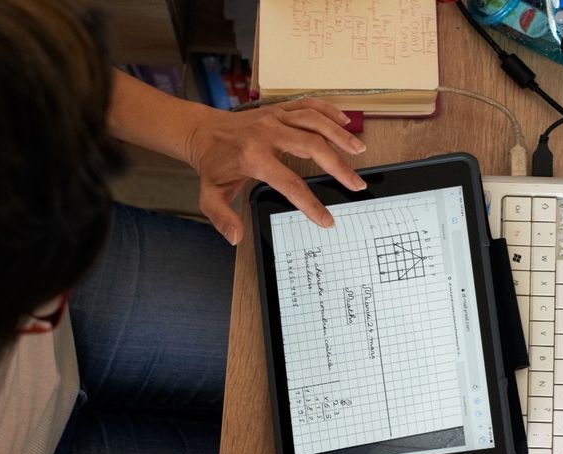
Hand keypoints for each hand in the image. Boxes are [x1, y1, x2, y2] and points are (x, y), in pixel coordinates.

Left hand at [183, 99, 366, 243]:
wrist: (202, 131)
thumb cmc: (212, 164)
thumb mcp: (210, 195)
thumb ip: (222, 218)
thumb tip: (236, 238)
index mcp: (253, 156)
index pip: (290, 183)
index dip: (311, 204)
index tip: (326, 220)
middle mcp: (267, 133)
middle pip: (312, 146)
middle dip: (338, 167)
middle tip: (356, 184)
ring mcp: (274, 117)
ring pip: (314, 120)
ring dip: (340, 135)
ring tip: (360, 150)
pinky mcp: (278, 109)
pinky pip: (308, 105)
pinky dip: (329, 111)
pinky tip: (345, 122)